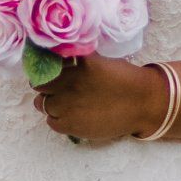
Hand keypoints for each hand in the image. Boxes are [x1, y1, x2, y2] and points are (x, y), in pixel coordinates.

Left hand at [36, 57, 168, 148]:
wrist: (143, 104)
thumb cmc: (124, 79)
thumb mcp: (99, 61)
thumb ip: (76, 60)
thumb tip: (55, 55)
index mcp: (76, 64)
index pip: (45, 62)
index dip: (44, 66)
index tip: (48, 68)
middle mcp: (69, 83)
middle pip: (37, 83)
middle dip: (44, 84)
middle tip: (55, 86)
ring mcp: (68, 105)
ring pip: (41, 103)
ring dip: (49, 101)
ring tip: (63, 102)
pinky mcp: (70, 125)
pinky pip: (51, 122)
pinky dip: (57, 118)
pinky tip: (70, 115)